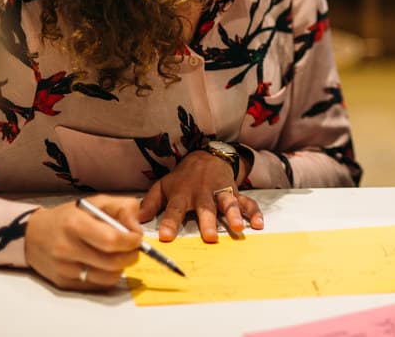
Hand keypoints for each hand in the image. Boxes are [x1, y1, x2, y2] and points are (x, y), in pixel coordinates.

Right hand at [25, 194, 142, 290]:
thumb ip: (122, 208)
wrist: (32, 235)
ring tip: (118, 256)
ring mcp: (65, 268)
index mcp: (75, 224)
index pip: (111, 240)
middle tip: (133, 249)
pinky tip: (104, 264)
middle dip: (131, 256)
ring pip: (107, 277)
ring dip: (121, 267)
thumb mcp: (94, 202)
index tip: (136, 238)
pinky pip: (97, 285)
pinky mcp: (64, 283)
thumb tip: (137, 228)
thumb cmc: (67, 217)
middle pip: (112, 262)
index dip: (131, 241)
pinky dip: (107, 276)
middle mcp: (67, 248)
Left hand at [138, 149, 264, 242]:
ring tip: (237, 228)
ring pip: (228, 203)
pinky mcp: (235, 192)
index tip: (166, 237)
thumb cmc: (183, 177)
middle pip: (205, 208)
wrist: (208, 156)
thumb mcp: (163, 186)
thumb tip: (135, 220)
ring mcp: (221, 192)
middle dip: (208, 222)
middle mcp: (203, 193)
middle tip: (209, 237)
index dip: (170, 223)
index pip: (174, 209)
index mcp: (182, 193)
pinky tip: (259, 224)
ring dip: (234, 215)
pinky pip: (247, 202)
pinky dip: (255, 212)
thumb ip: (150, 203)